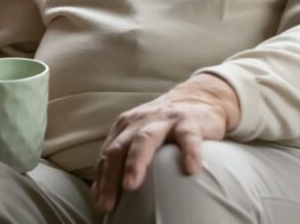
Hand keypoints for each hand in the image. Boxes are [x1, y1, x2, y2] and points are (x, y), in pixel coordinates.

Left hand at [90, 74, 239, 214]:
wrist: (200, 96)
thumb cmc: (166, 125)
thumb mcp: (140, 137)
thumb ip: (122, 158)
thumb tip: (100, 192)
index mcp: (126, 127)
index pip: (107, 155)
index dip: (101, 180)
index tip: (100, 204)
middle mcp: (140, 122)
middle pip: (119, 148)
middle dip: (110, 176)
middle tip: (108, 204)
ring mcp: (164, 120)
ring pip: (145, 139)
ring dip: (135, 162)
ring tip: (131, 185)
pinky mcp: (190, 121)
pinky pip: (188, 136)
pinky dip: (189, 152)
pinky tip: (190, 170)